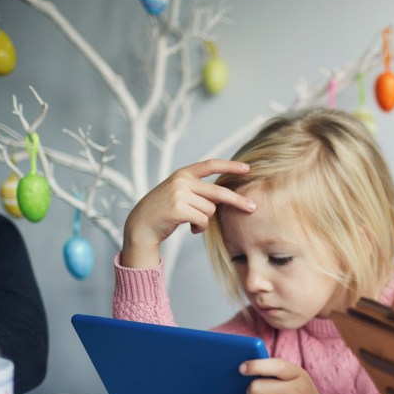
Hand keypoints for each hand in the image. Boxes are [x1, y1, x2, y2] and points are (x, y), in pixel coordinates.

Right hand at [121, 159, 255, 267]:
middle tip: (253, 207)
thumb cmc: (164, 211)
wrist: (141, 225)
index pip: (210, 165)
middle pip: (218, 192)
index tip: (247, 168)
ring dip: (204, 220)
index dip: (229, 166)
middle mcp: (181, 181)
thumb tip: (228, 197)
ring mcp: (179, 194)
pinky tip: (189, 228)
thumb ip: (199, 191)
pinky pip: (202, 220)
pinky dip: (200, 228)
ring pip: (210, 210)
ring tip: (191, 222)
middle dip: (237, 201)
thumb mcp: (180, 193)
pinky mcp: (178, 209)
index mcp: (183, 174)